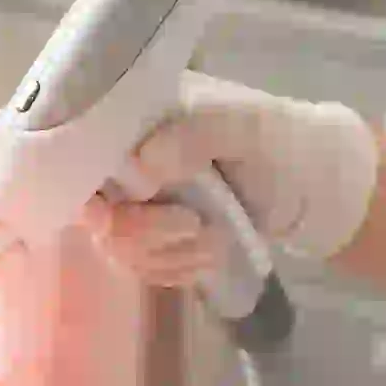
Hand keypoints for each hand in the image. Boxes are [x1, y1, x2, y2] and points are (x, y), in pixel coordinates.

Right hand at [79, 71, 378, 283]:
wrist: (313, 186)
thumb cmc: (279, 139)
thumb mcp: (247, 123)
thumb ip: (198, 131)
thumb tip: (143, 162)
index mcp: (134, 115)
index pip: (72, 144)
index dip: (73, 182)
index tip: (102, 211)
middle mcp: (126, 156)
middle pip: (90, 206)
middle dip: (137, 230)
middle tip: (190, 225)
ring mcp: (138, 198)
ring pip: (114, 244)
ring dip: (163, 254)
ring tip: (213, 241)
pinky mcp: (155, 235)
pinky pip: (139, 266)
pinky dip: (173, 270)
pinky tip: (208, 257)